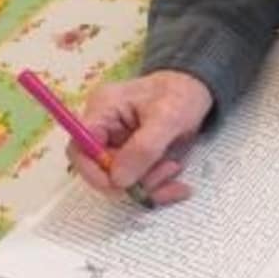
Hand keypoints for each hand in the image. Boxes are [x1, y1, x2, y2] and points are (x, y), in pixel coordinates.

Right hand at [67, 70, 212, 205]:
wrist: (198, 89)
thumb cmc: (181, 94)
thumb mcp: (168, 117)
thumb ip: (143, 148)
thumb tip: (118, 179)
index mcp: (103, 109)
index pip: (79, 148)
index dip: (93, 172)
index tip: (120, 186)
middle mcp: (105, 128)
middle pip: (101, 169)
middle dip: (133, 180)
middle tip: (167, 170)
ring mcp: (119, 144)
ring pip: (122, 181)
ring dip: (150, 184)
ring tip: (175, 167)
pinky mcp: (134, 157)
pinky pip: (138, 182)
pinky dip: (157, 187)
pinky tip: (177, 185)